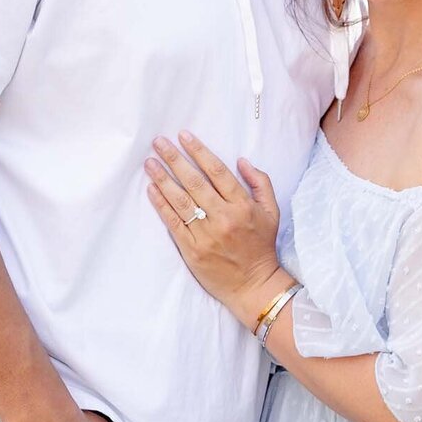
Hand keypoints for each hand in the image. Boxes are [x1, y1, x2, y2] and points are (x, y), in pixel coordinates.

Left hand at [146, 131, 284, 326]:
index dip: (199, 152)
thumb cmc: (261, 246)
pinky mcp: (192, 250)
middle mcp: (224, 218)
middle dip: (175, 159)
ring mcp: (206, 235)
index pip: (217, 172)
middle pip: (195, 182)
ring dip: (163, 179)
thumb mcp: (272, 212)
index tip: (184, 136)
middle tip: (159, 142)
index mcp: (243, 206)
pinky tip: (152, 189)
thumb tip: (241, 160)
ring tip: (150, 162)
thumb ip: (260, 183)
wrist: (253, 285)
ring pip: (181, 201)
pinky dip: (161, 205)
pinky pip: (173, 223)